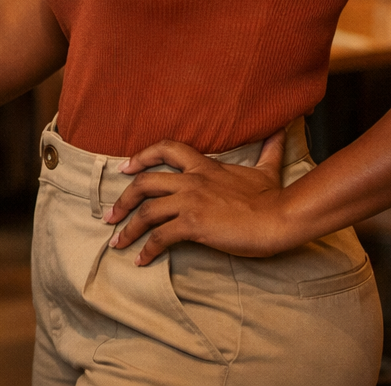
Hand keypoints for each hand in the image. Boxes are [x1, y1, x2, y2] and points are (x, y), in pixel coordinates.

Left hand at [105, 128, 293, 262]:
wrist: (280, 217)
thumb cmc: (274, 197)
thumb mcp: (267, 169)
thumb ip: (268, 150)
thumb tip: (279, 131)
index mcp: (204, 166)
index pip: (166, 149)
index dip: (142, 156)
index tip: (127, 167)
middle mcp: (191, 181)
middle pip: (144, 183)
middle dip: (122, 199)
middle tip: (110, 215)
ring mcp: (190, 202)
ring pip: (145, 211)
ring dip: (127, 228)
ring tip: (117, 242)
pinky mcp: (193, 224)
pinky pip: (160, 237)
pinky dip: (147, 249)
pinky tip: (142, 259)